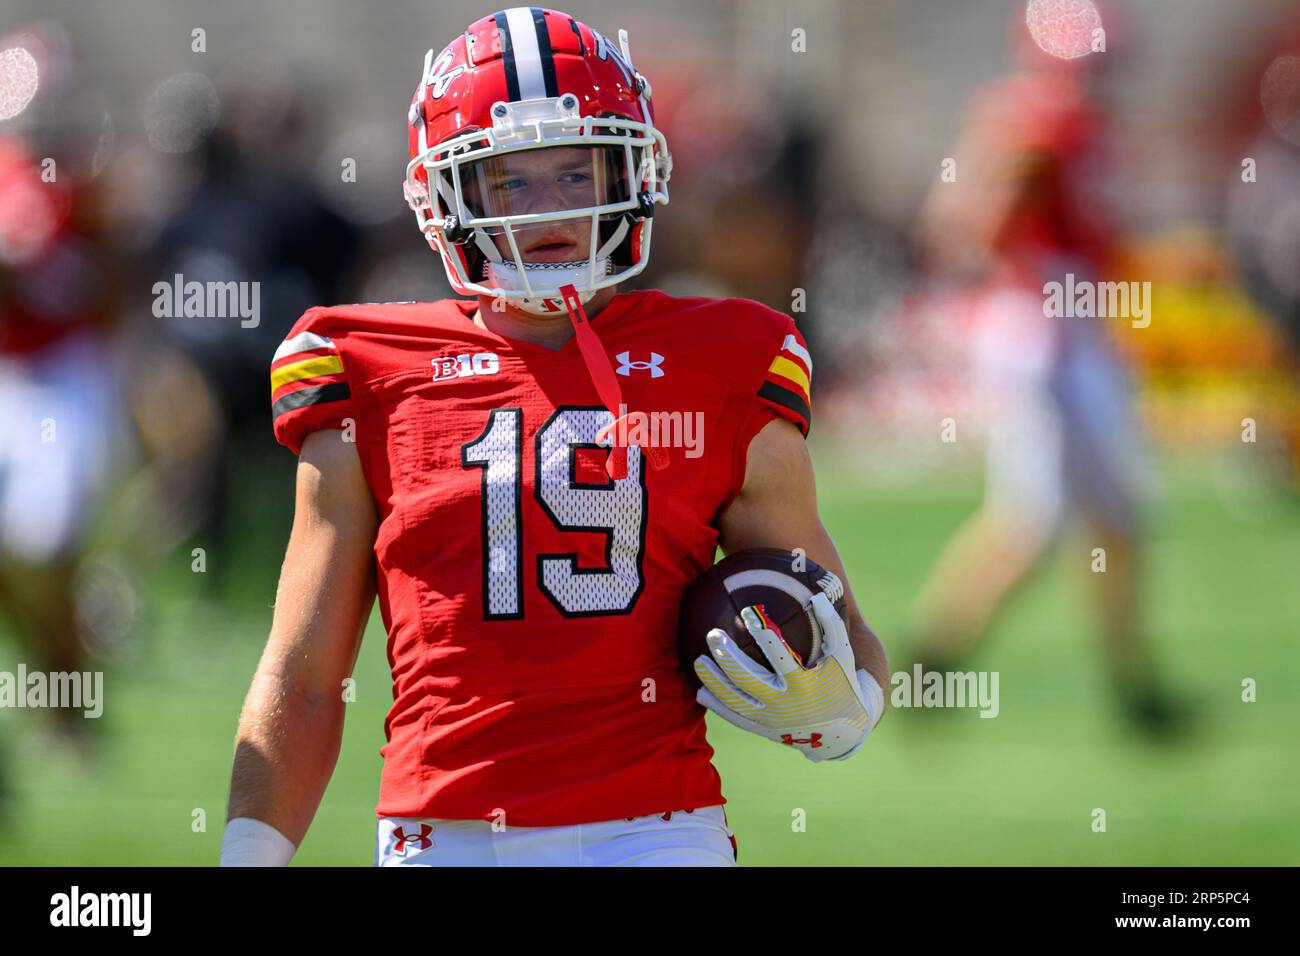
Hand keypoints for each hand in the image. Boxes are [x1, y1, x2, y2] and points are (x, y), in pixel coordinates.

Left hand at [694, 593, 883, 761]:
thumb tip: (816, 595)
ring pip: (736, 701)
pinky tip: (700, 691)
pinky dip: (718, 706)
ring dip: (714, 682)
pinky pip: (736, 718)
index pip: (779, 656)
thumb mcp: (842, 655)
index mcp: (804, 683)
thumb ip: (830, 625)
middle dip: (728, 657)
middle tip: (712, 634)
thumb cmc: (842, 684)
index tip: (748, 612)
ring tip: (698, 662)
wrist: (843, 733)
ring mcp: (772, 720)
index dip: (763, 634)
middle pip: (749, 680)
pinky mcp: (764, 730)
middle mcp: (785, 704)